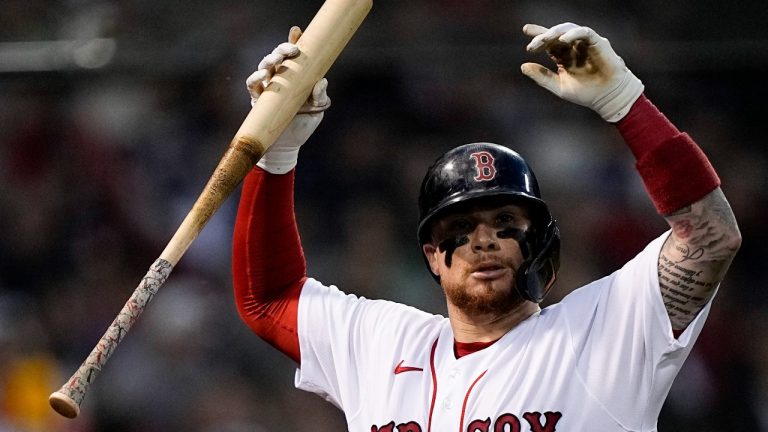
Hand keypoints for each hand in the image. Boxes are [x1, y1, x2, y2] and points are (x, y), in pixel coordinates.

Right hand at [246, 26, 330, 173]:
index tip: (296, 31)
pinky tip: (262, 76)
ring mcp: (267, 88)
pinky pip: (252, 85)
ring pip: (264, 66)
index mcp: (295, 77)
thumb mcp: (317, 109)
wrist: (288, 147)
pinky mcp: (257, 100)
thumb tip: (322, 81)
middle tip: (292, 50)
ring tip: (276, 61)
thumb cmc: (303, 125)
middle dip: (282, 50)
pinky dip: (255, 78)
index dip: (294, 41)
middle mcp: (280, 79)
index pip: (293, 56)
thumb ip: (320, 96)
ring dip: (269, 61)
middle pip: (278, 57)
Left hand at [520, 22, 642, 122]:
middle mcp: (573, 47)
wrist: (607, 98)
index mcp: (563, 56)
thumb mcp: (559, 86)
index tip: (526, 30)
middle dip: (543, 36)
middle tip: (533, 44)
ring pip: (568, 29)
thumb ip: (541, 76)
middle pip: (555, 35)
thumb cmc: (585, 93)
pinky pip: (585, 32)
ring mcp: (585, 44)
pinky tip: (563, 40)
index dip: (538, 36)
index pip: (548, 43)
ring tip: (544, 39)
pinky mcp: (598, 42)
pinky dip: (573, 33)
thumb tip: (522, 66)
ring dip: (555, 33)